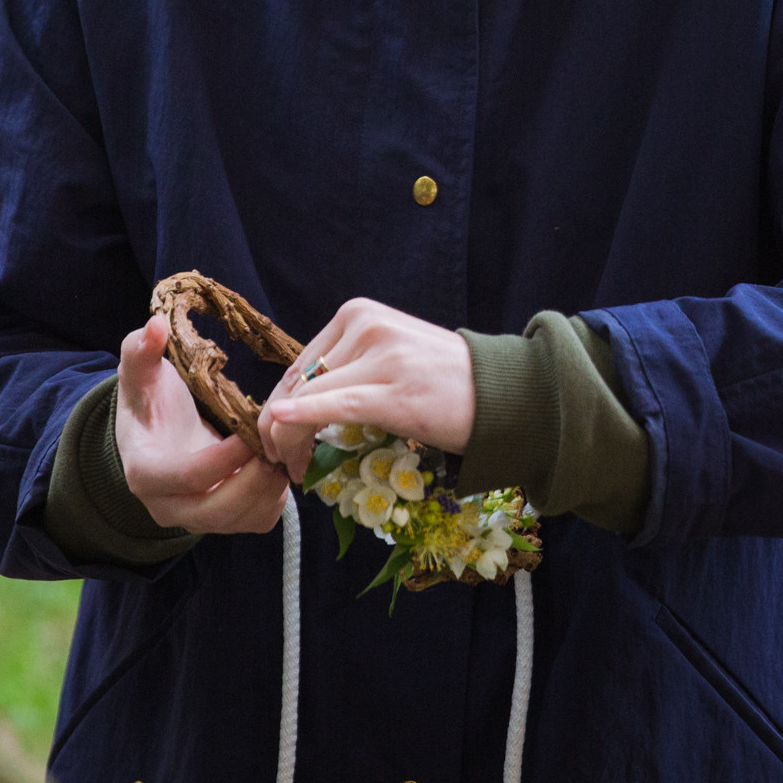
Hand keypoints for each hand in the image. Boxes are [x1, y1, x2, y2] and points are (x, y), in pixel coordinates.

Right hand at [114, 316, 289, 534]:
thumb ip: (141, 349)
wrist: (157, 430)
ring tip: (282, 451)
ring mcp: (195, 518)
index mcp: (144, 471)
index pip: (187, 477)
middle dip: (252, 482)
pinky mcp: (222, 521)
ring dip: (268, 489)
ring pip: (240, 521)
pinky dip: (274, 497)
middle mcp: (166, 506)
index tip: (249, 432)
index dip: (222, 458)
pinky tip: (278, 464)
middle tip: (277, 447)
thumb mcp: (141, 372)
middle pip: (216, 510)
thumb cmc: (150, 398)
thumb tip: (155, 326)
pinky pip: (256, 521)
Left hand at [256, 297, 473, 481]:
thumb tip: (296, 399)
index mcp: (359, 313)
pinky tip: (281, 426)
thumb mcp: (389, 354)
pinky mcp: (395, 391)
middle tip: (283, 461)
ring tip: (295, 469)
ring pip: (311, 398)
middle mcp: (366, 325)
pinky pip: (337, 406)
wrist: (504, 393)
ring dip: (291, 439)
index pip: (300, 364)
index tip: (279, 439)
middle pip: (300, 381)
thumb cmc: (445, 380)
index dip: (280, 405)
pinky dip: (304, 417)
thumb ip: (347, 364)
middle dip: (280, 427)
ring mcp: (382, 356)